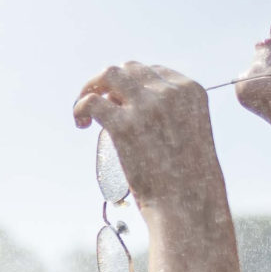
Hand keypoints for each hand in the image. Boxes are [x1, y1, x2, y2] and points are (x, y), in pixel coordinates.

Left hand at [72, 62, 223, 211]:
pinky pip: (92, 101)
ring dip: (92, 87)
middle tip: (101, 106)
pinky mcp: (124, 126)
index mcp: (191, 90)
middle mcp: (170, 92)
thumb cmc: (188, 177)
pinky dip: (80, 107)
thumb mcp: (190, 132)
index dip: (132, 84)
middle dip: (111, 83)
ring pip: (109, 75)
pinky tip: (81, 123)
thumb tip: (129, 106)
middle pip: (129, 68)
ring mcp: (146, 107)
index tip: (121, 101)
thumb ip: (170, 112)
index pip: (152, 71)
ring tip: (85, 110)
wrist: (188, 202)